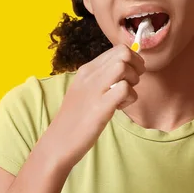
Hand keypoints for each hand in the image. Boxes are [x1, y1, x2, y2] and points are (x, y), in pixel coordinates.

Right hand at [48, 44, 144, 167]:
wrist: (57, 143)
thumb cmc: (75, 119)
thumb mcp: (85, 90)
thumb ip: (102, 78)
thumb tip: (124, 69)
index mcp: (86, 70)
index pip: (117, 49)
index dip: (132, 60)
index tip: (131, 75)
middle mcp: (89, 75)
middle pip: (123, 53)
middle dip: (136, 67)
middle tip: (132, 84)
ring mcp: (94, 89)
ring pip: (124, 66)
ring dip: (132, 81)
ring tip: (124, 97)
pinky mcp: (100, 106)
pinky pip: (124, 89)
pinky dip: (129, 97)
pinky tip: (120, 108)